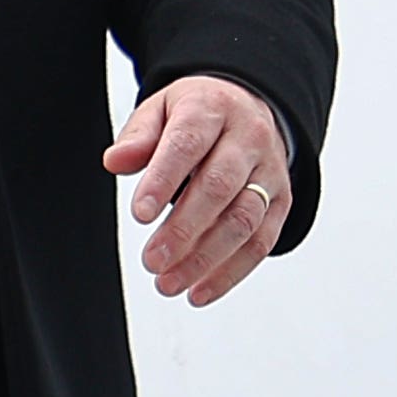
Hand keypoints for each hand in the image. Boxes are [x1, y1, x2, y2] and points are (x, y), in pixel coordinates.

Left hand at [104, 77, 289, 305]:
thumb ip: (138, 136)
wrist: (250, 106)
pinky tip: (200, 290)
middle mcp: (247, 139)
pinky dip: (230, 272)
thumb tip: (115, 162)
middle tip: (152, 261)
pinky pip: (262, 242)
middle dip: (184, 230)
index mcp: (211, 109)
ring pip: (243, 220)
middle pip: (219, 188)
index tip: (139, 215)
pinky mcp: (281, 202)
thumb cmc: (197, 112)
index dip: (163, 180)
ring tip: (169, 283)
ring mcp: (269, 172)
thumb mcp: (162, 108)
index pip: (187, 144)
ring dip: (206, 259)